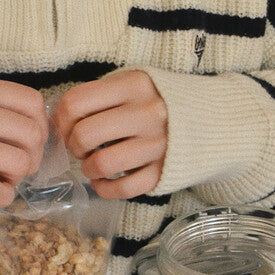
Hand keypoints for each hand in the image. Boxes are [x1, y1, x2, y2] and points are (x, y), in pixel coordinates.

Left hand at [54, 69, 167, 198]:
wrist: (215, 121)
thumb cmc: (162, 102)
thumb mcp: (135, 84)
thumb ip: (101, 96)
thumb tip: (59, 120)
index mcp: (134, 85)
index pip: (76, 103)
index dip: (62, 119)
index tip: (67, 127)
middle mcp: (147, 113)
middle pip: (85, 135)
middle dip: (74, 146)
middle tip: (81, 148)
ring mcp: (157, 146)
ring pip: (101, 164)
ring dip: (88, 169)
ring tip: (93, 165)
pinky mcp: (163, 173)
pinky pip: (122, 189)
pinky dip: (104, 190)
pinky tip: (104, 183)